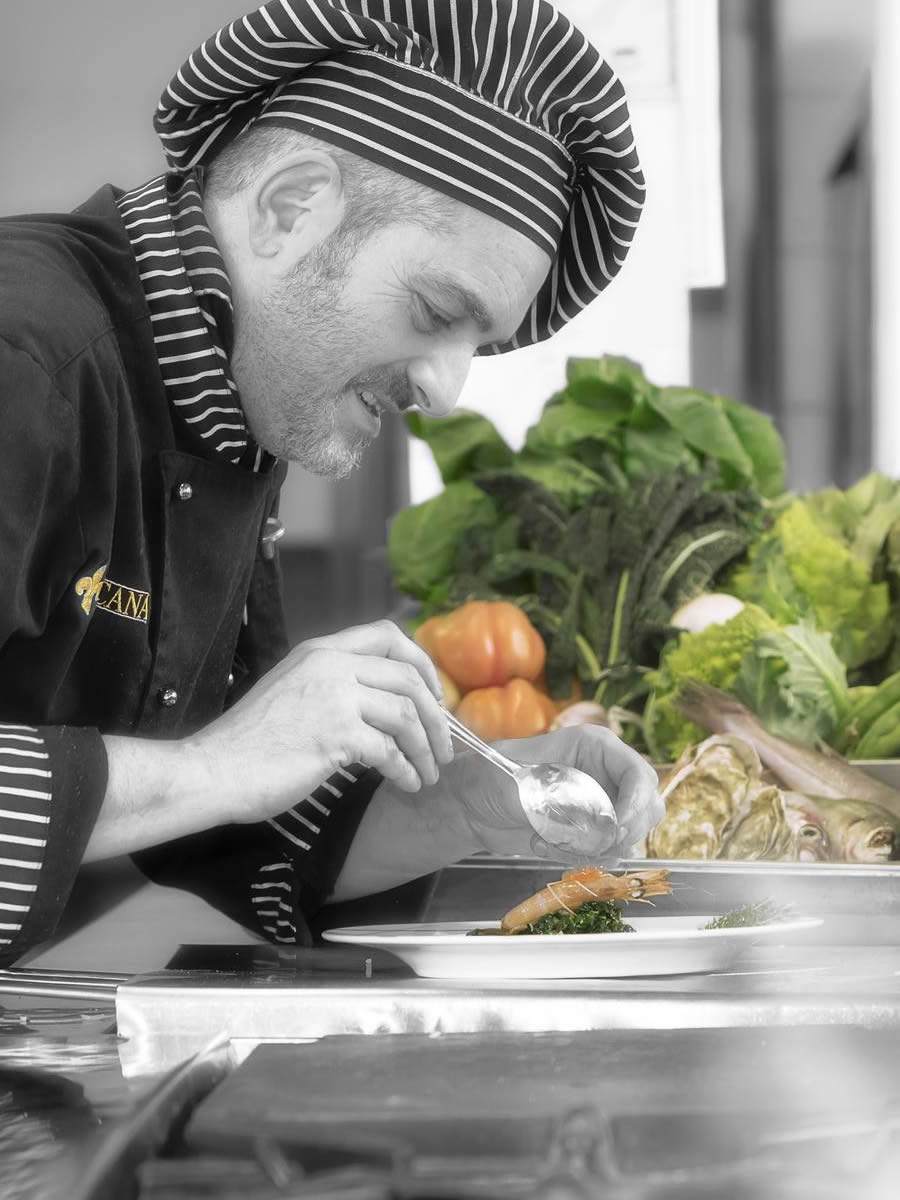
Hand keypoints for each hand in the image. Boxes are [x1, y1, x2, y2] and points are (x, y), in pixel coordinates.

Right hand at [189, 619, 453, 822]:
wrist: (214, 769)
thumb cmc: (250, 741)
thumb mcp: (292, 691)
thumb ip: (332, 685)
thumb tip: (380, 704)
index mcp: (320, 651)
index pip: (388, 636)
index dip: (421, 663)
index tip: (434, 695)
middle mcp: (330, 665)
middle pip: (408, 677)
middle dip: (436, 715)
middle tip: (443, 745)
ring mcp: (334, 698)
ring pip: (406, 714)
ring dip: (426, 748)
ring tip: (428, 772)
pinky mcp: (335, 735)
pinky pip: (390, 750)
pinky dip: (405, 769)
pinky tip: (406, 783)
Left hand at [448, 725, 662, 859]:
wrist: (469, 806)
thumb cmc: (489, 777)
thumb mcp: (521, 780)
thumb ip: (561, 797)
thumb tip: (599, 818)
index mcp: (595, 748)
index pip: (639, 774)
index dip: (637, 804)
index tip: (618, 829)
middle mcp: (604, 774)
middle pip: (645, 808)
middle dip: (621, 832)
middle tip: (589, 844)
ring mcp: (600, 803)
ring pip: (627, 835)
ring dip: (591, 847)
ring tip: (548, 839)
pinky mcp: (588, 830)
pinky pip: (603, 852)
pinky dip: (576, 856)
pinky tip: (541, 844)